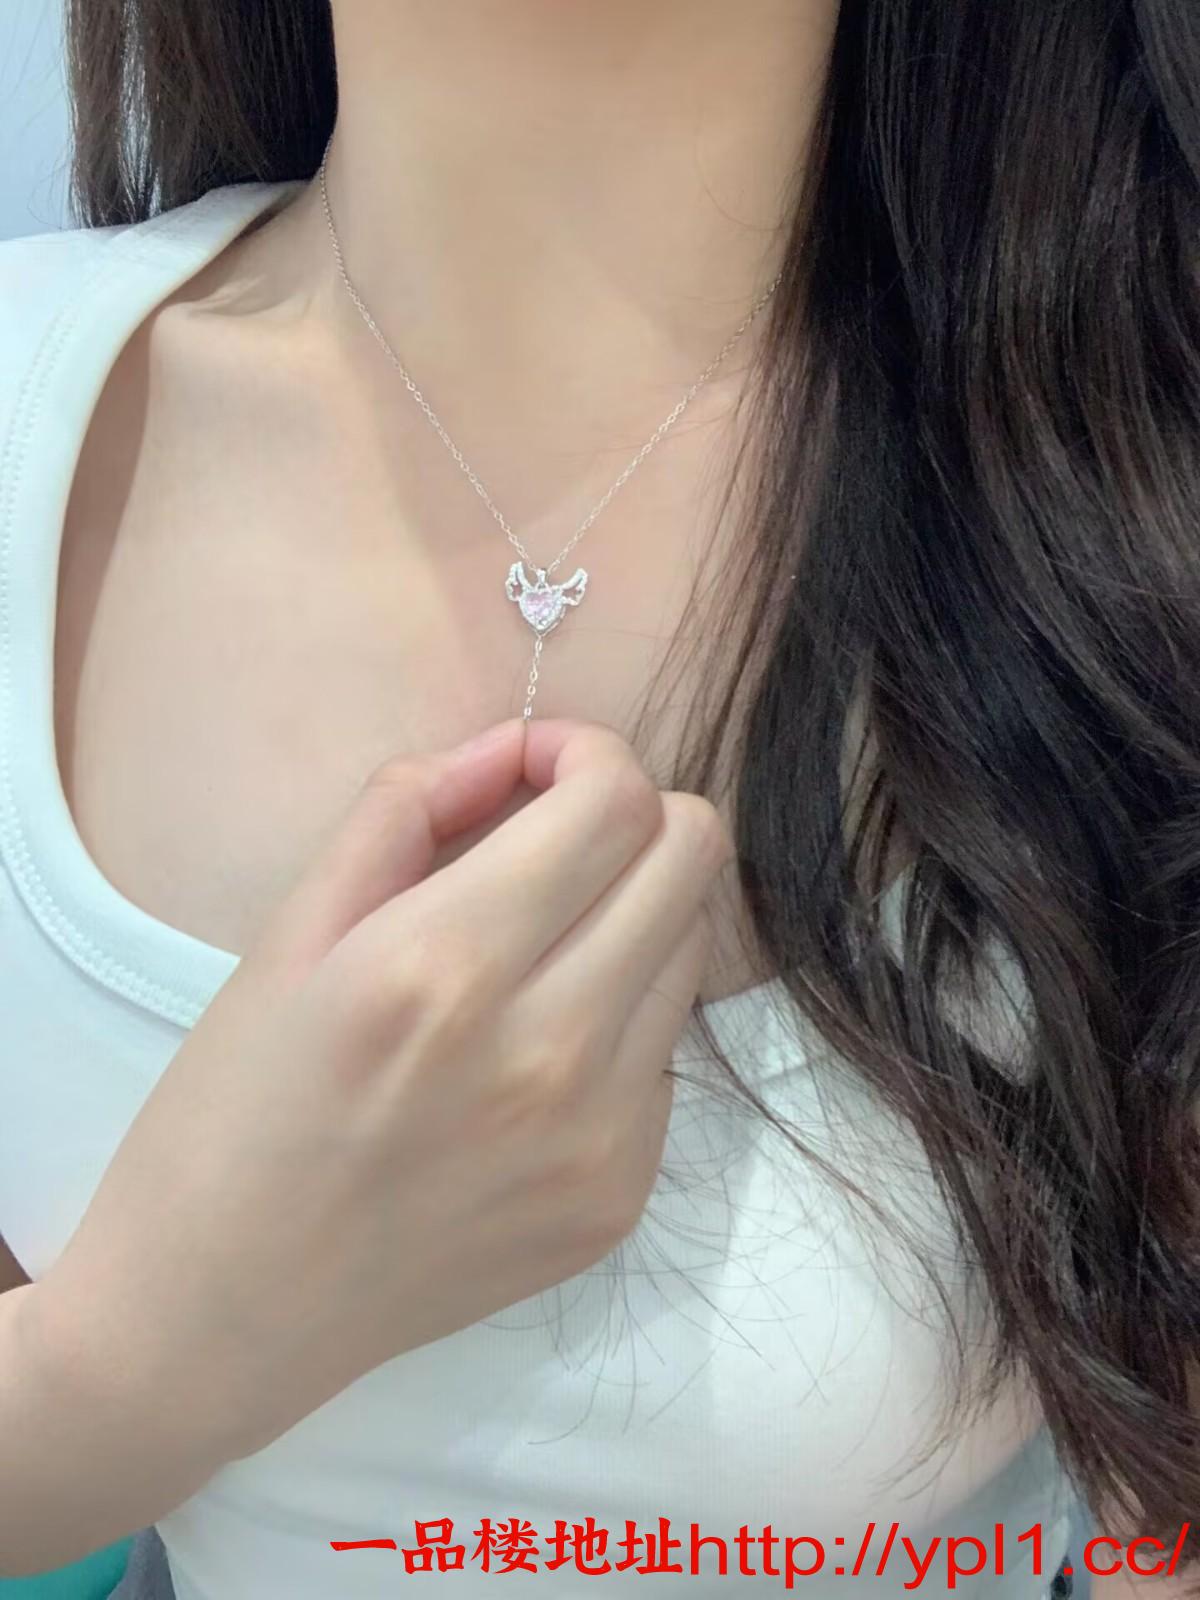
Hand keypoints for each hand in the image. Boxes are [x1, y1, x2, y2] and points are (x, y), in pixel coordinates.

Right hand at [34, 718, 734, 1458]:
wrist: (223, 1315)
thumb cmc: (230, 1113)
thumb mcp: (287, 933)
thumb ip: (404, 810)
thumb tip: (510, 752)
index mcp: (446, 966)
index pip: (615, 802)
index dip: (583, 752)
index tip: (525, 774)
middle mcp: (550, 1051)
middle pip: (692, 856)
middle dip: (628, 816)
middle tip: (547, 842)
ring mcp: (603, 1137)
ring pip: (691, 948)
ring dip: (628, 916)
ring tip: (533, 952)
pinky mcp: (621, 1198)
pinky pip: (667, 1053)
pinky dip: (617, 1020)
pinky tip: (528, 1056)